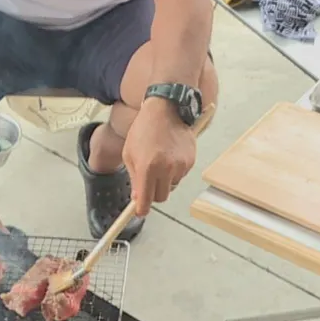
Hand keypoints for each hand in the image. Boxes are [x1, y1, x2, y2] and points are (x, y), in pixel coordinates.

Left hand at [122, 98, 196, 216]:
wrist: (166, 109)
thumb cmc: (144, 129)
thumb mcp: (129, 153)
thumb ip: (134, 177)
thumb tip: (137, 198)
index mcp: (148, 167)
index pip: (146, 200)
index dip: (141, 209)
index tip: (139, 211)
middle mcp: (166, 169)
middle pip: (161, 198)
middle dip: (153, 194)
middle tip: (147, 182)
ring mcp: (180, 166)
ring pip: (171, 187)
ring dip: (164, 181)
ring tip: (159, 162)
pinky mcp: (190, 161)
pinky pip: (180, 176)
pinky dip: (174, 172)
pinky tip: (169, 155)